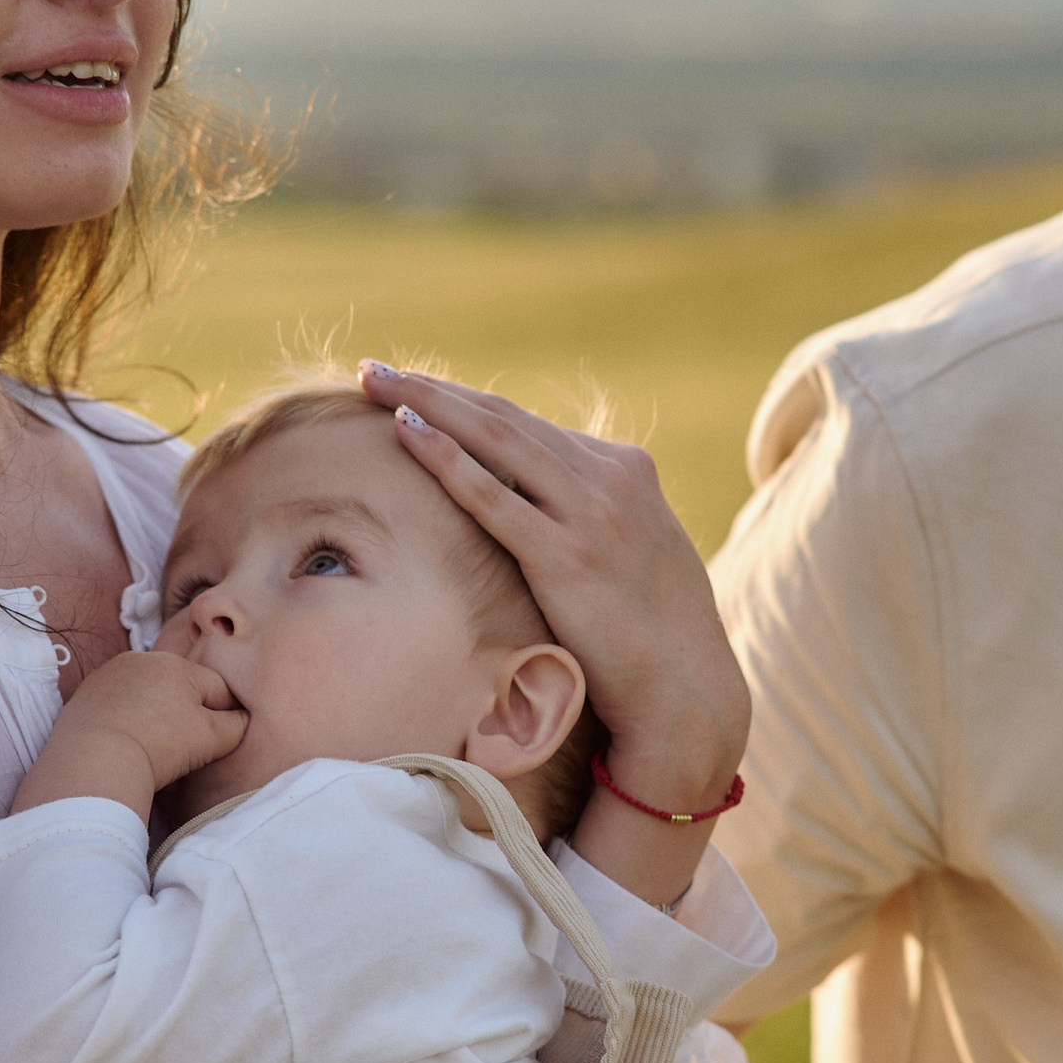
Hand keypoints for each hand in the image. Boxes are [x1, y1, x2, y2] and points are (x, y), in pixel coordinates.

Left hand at [12, 651, 245, 819]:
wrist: (92, 761)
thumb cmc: (159, 747)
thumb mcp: (213, 739)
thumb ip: (237, 725)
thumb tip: (241, 719)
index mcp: (180, 665)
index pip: (218, 688)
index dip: (226, 716)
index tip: (218, 743)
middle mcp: (144, 659)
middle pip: (181, 688)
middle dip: (188, 713)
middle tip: (184, 748)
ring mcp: (110, 673)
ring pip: (149, 693)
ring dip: (156, 713)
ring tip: (153, 746)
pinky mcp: (86, 693)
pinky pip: (119, 702)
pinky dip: (127, 717)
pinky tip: (126, 741)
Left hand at [360, 362, 749, 909]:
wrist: (688, 691)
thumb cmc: (653, 636)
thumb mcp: (632, 555)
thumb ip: (590, 521)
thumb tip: (539, 513)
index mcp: (625, 470)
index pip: (529, 426)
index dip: (466, 406)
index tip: (417, 394)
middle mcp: (609, 477)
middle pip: (504, 418)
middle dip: (434, 391)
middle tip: (376, 371)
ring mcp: (590, 512)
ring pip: (493, 440)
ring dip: (427, 405)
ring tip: (374, 383)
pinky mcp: (566, 554)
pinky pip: (492, 495)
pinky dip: (446, 457)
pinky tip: (406, 432)